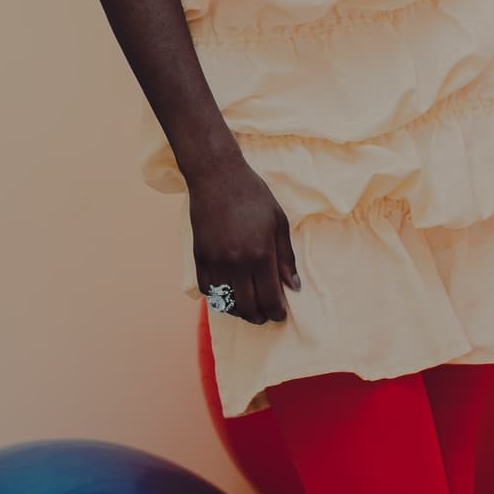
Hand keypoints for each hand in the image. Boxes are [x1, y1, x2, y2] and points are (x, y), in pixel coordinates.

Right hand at [187, 150, 300, 326]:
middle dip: (260, 316)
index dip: (276, 312)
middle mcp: (237, 262)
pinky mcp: (199, 257)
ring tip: (248, 307)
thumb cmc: (253, 196)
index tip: (280, 315)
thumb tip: (293, 286)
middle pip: (248, 307)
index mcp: (261, 254)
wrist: (217, 177)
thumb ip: (286, 257)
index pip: (270, 298)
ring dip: (239, 311)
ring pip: (226, 302)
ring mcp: (215, 261)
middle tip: (266, 315)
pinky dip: (219, 298)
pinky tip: (228, 294)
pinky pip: (208, 290)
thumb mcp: (278, 222)